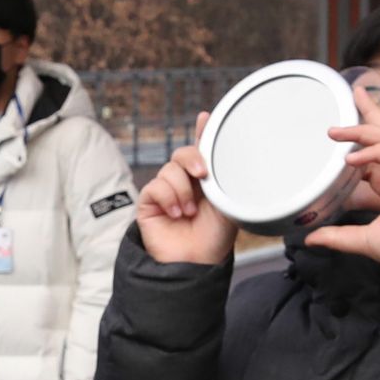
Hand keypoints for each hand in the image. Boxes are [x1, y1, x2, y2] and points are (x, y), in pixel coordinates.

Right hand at [137, 113, 238, 266]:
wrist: (195, 261)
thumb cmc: (214, 237)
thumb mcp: (228, 203)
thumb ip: (225, 178)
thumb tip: (230, 155)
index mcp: (205, 181)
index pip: (202, 150)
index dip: (202, 132)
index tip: (206, 117)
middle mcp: (184, 183)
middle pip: (182, 154)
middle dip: (192, 159)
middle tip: (203, 175)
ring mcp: (165, 192)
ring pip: (169, 170)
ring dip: (182, 190)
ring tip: (189, 212)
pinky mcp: (149, 203)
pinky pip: (155, 186)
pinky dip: (168, 198)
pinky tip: (176, 214)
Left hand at [305, 125, 379, 265]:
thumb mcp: (362, 239)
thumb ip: (337, 236)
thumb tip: (310, 238)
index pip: (373, 154)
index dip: (356, 141)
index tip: (336, 133)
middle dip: (370, 113)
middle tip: (355, 93)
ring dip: (362, 132)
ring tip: (335, 131)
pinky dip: (375, 152)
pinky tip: (353, 158)